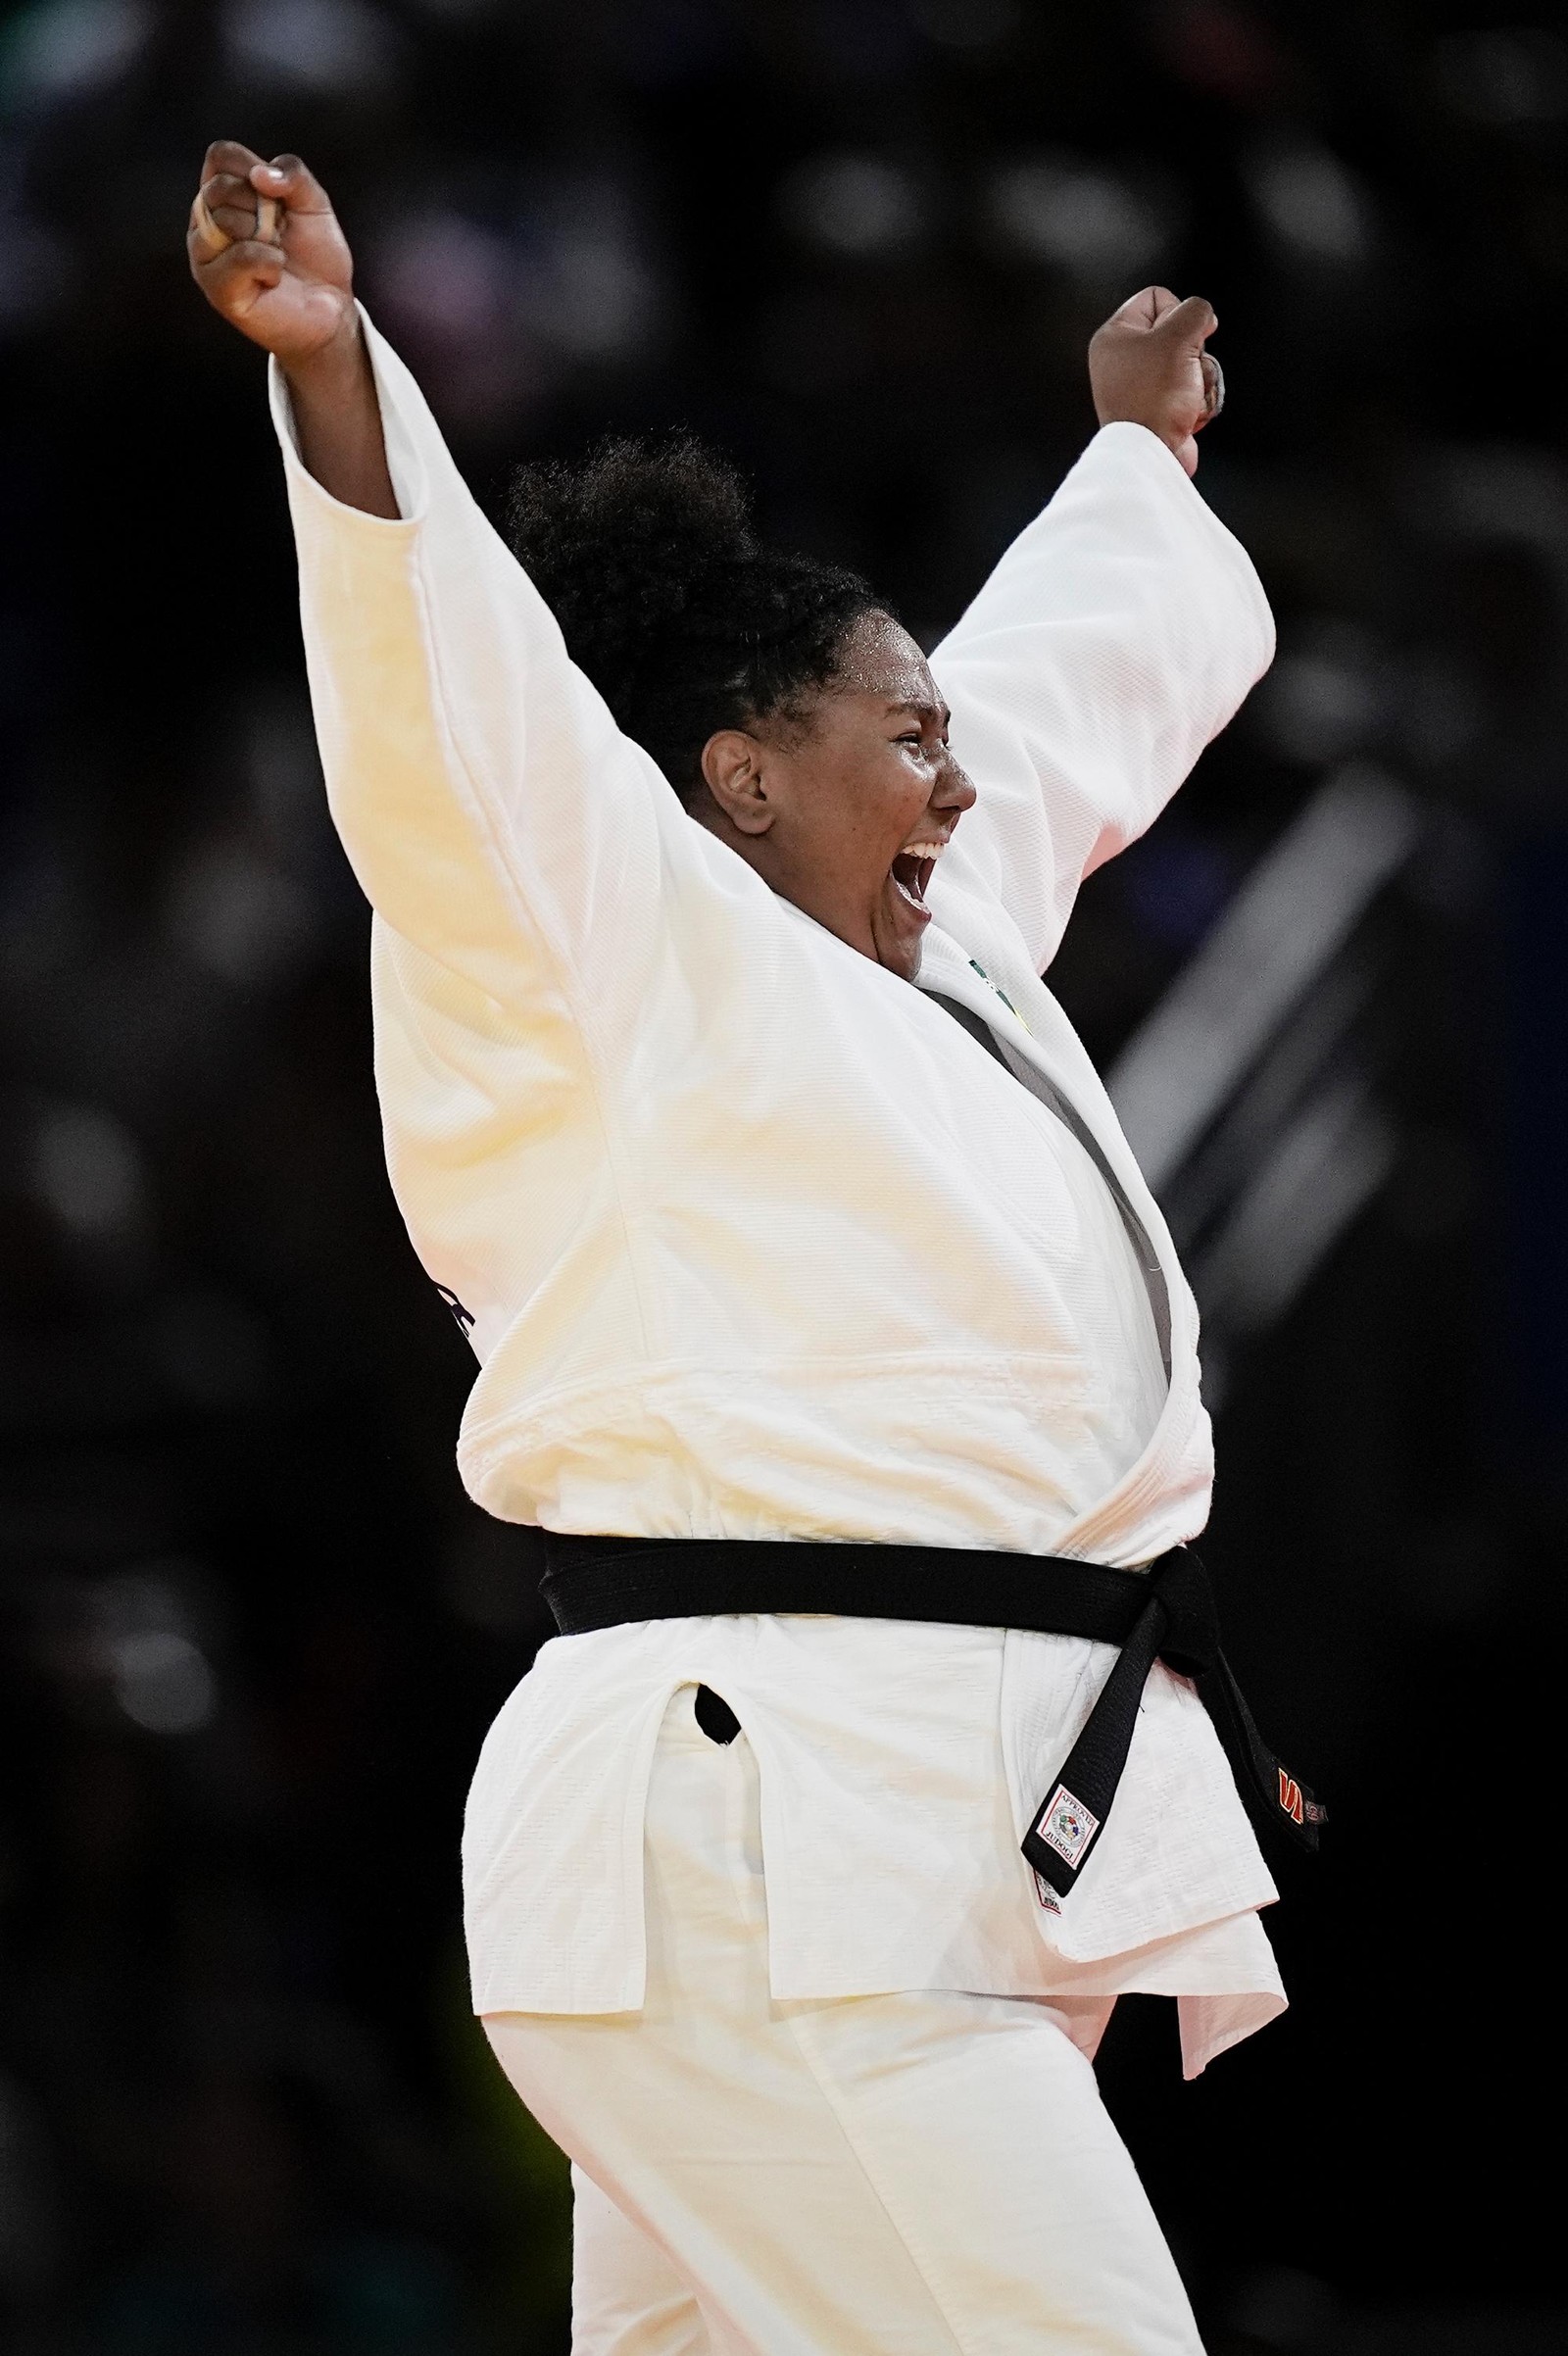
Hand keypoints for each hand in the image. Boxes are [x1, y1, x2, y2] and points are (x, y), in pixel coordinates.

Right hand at [187, 142, 355, 369]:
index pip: (220, 156)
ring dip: (267, 236)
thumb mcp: (314, 202)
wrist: (331, 308)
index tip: (279, 195)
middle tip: (280, 234)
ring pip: (225, 219)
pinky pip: (239, 256)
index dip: (253, 166)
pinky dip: (268, 262)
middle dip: (263, 207)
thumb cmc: (315, 255)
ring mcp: (206, 256)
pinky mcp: (217, 288)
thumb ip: (293, 173)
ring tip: (276, 256)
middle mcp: (206, 222)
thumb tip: (260, 174)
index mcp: (222, 195)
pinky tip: (274, 276)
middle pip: (220, 186)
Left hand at [1087, 286, 1221, 477]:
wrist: (1151, 454)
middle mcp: (1122, 359)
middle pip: (1178, 332)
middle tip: (1187, 368)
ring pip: (1190, 363)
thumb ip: (1195, 311)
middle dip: (1194, 351)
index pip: (1157, 297)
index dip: (1180, 311)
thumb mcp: (1179, 337)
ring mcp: (1140, 386)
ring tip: (1189, 395)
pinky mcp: (1157, 409)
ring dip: (1201, 378)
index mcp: (1115, 335)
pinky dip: (1196, 401)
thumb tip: (1203, 315)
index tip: (1187, 333)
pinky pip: (1189, 391)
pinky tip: (1189, 413)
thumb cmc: (1156, 397)